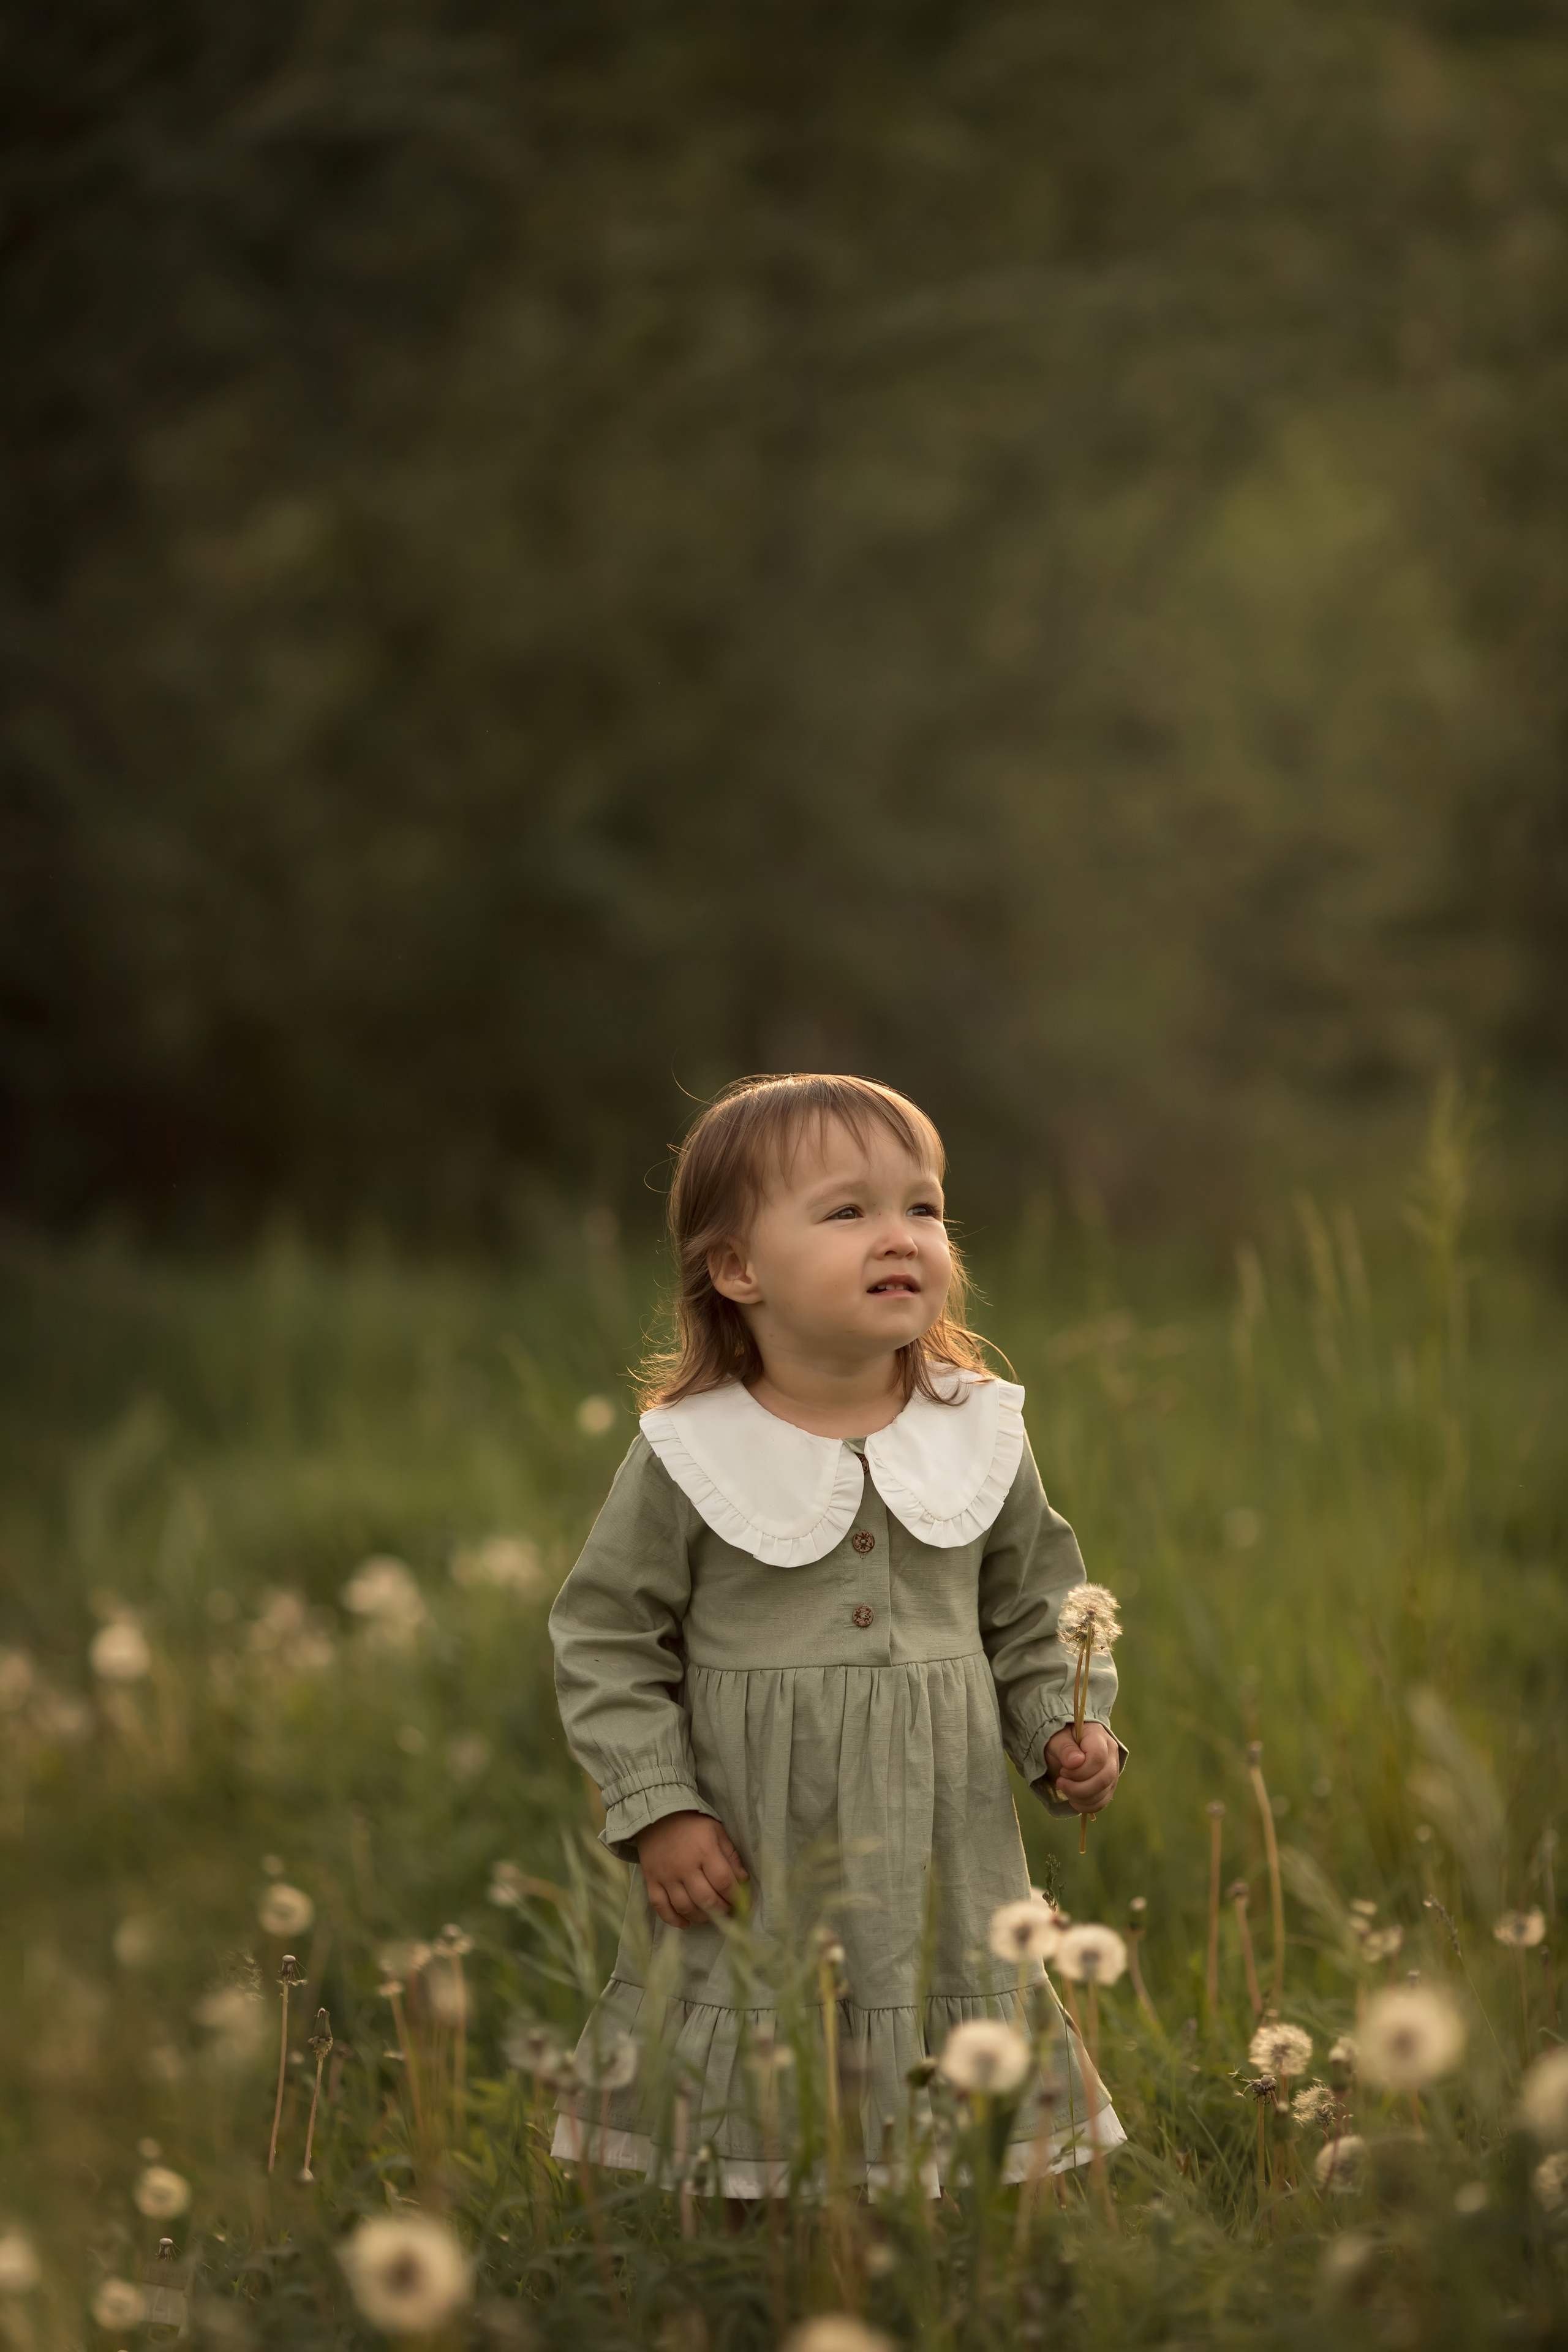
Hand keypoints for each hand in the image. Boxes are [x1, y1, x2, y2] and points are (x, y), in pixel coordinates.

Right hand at [634, 1810, 748, 1928]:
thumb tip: (743, 1881)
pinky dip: (673, 1920)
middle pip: (705, 1899)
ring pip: (684, 1907)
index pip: (723, 1881)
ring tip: (710, 1915)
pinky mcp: (651, 1881)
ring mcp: (666, 1876)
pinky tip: (686, 1922)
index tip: (743, 1903)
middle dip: (721, 1910)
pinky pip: (660, 1907)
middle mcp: (684, 1866)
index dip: (735, 1896)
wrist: (656, 1816)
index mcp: (704, 1851)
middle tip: (727, 1911)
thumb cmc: (692, 1824)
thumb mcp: (717, 1832)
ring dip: (701, 1917)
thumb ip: (730, 1856)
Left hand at [1044, 1722, 1120, 1814]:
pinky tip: (1073, 1799)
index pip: (1097, 1758)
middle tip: (1060, 1782)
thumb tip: (1075, 1761)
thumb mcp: (1056, 1739)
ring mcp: (1112, 1771)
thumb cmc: (1060, 1740)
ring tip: (1064, 1788)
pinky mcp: (1109, 1786)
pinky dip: (1086, 1806)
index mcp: (1099, 1736)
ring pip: (1104, 1793)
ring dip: (1080, 1798)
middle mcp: (1111, 1754)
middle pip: (1104, 1778)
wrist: (1065, 1747)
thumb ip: (1065, 1748)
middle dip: (1079, 1788)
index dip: (1079, 1771)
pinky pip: (1102, 1802)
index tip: (1063, 1771)